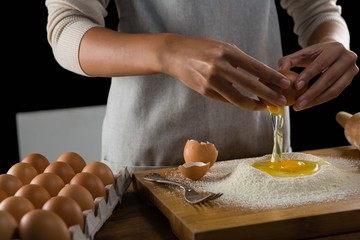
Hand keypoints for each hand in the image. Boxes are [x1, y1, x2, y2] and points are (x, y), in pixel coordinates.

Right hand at [160, 34, 290, 110]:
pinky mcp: (205, 91)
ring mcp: (211, 81)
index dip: (272, 77)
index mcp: (227, 52)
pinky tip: (246, 102)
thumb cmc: (202, 49)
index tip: (285, 84)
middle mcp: (220, 67)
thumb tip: (259, 75)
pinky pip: (226, 99)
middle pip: (250, 85)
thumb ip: (239, 60)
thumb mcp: (222, 47)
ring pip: (238, 99)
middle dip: (269, 95)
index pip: (255, 67)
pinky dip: (238, 101)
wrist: (175, 54)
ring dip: (254, 104)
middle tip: (282, 101)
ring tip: (264, 106)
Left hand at [278, 41, 358, 110]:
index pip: (320, 64)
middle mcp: (347, 59)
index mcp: (335, 48)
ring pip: (334, 90)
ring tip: (300, 106)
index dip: (308, 76)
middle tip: (297, 103)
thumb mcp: (304, 53)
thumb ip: (290, 60)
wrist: (334, 52)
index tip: (296, 87)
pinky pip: (335, 94)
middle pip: (328, 79)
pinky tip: (308, 104)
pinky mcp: (350, 81)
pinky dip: (320, 100)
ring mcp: (351, 71)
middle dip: (311, 93)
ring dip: (316, 100)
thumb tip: (280, 68)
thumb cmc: (316, 53)